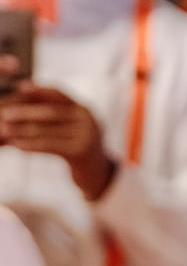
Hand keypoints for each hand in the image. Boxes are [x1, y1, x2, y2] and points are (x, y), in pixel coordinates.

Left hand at [0, 80, 114, 199]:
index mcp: (84, 109)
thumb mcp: (72, 129)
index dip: (39, 90)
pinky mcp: (81, 152)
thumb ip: (55, 117)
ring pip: (48, 130)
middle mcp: (88, 120)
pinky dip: (31, 145)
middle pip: (51, 112)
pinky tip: (17, 146)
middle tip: (4, 113)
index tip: (19, 88)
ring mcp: (86, 136)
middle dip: (25, 112)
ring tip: (4, 131)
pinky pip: (50, 146)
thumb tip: (22, 103)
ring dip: (22, 130)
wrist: (98, 177)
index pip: (59, 94)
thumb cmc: (78, 150)